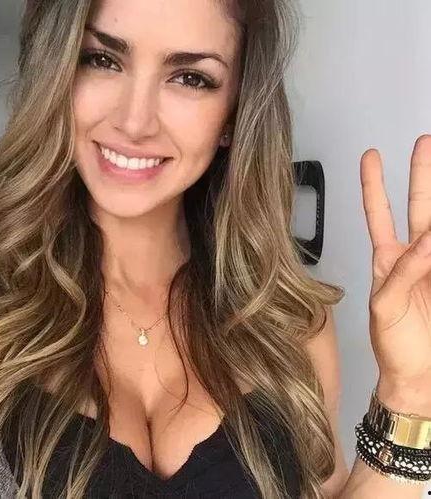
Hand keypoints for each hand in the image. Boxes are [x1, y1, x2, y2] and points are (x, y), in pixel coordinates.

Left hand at [360, 134, 430, 410]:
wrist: (418, 378)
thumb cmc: (393, 346)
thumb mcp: (384, 308)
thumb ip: (401, 273)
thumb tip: (427, 242)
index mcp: (387, 261)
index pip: (379, 213)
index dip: (374, 185)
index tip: (370, 157)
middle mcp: (413, 258)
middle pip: (419, 207)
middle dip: (422, 175)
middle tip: (425, 142)